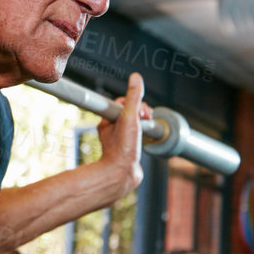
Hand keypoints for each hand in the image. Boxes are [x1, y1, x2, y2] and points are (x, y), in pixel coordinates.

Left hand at [95, 72, 148, 195]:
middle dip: (141, 113)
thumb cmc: (123, 148)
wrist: (123, 175)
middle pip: (130, 112)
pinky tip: (145, 140)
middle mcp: (111, 129)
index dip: (134, 104)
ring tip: (145, 130)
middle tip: (143, 120)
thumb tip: (136, 77)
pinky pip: (138, 135)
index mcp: (107, 121)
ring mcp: (120, 139)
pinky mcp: (128, 148)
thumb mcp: (130, 117)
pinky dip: (144, 135)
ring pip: (135, 123)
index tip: (140, 111)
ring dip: (143, 123)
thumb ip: (134, 97)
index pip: (123, 103)